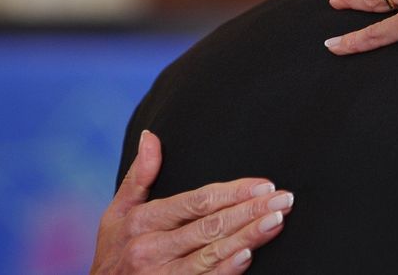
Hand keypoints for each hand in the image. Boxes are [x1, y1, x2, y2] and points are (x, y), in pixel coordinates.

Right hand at [91, 131, 293, 273]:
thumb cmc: (112, 254)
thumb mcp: (116, 215)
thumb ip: (138, 177)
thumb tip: (151, 136)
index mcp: (142, 221)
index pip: (196, 201)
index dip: (232, 192)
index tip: (264, 184)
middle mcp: (150, 247)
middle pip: (210, 225)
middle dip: (251, 211)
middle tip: (284, 199)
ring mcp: (159, 274)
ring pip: (212, 252)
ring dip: (248, 236)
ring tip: (277, 222)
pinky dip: (227, 269)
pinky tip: (248, 256)